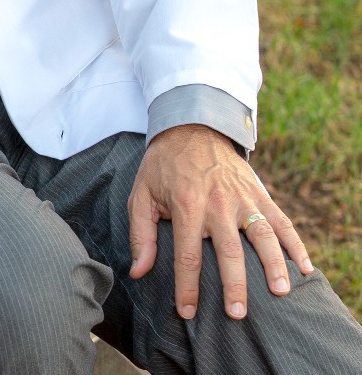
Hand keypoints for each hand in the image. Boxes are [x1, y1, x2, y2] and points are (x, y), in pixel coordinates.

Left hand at [128, 123, 312, 319]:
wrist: (191, 129)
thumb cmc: (163, 167)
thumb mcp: (141, 194)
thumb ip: (140, 234)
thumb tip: (138, 271)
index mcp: (186, 205)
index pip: (187, 255)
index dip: (187, 287)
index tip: (188, 313)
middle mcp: (217, 203)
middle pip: (229, 251)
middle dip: (234, 285)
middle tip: (237, 314)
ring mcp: (242, 198)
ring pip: (262, 236)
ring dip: (273, 265)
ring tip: (279, 292)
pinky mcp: (259, 194)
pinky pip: (282, 221)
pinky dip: (295, 244)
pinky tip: (305, 268)